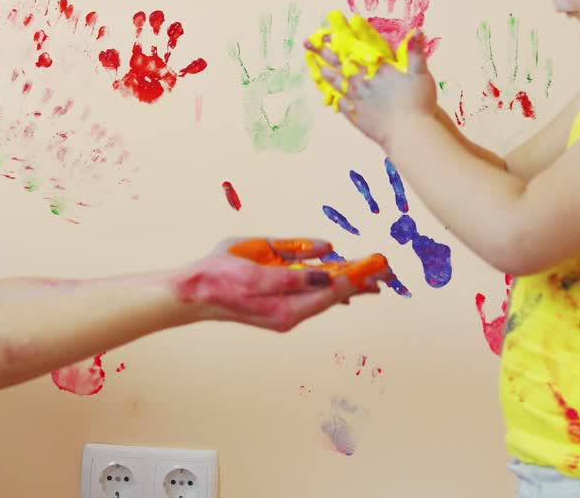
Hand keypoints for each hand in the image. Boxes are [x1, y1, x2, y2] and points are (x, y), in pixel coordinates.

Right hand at [171, 238, 364, 331]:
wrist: (193, 294)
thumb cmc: (219, 276)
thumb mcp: (255, 267)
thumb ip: (292, 269)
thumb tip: (327, 265)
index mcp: (286, 306)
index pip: (332, 290)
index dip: (356, 276)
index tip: (376, 264)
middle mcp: (290, 314)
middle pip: (334, 296)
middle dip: (360, 282)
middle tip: (387, 271)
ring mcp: (285, 312)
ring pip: (325, 297)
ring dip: (349, 286)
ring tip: (375, 279)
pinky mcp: (279, 306)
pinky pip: (312, 298)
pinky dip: (330, 290)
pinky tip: (346, 289)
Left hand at [306, 31, 437, 145]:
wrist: (408, 133)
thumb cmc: (417, 103)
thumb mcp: (420, 74)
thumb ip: (416, 52)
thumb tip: (416, 31)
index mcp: (377, 69)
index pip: (355, 50)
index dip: (341, 40)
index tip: (327, 31)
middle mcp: (363, 82)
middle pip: (340, 64)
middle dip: (323, 52)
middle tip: (308, 44)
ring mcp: (357, 100)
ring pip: (337, 83)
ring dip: (325, 73)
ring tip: (315, 65)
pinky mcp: (356, 116)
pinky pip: (341, 104)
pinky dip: (334, 98)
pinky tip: (329, 96)